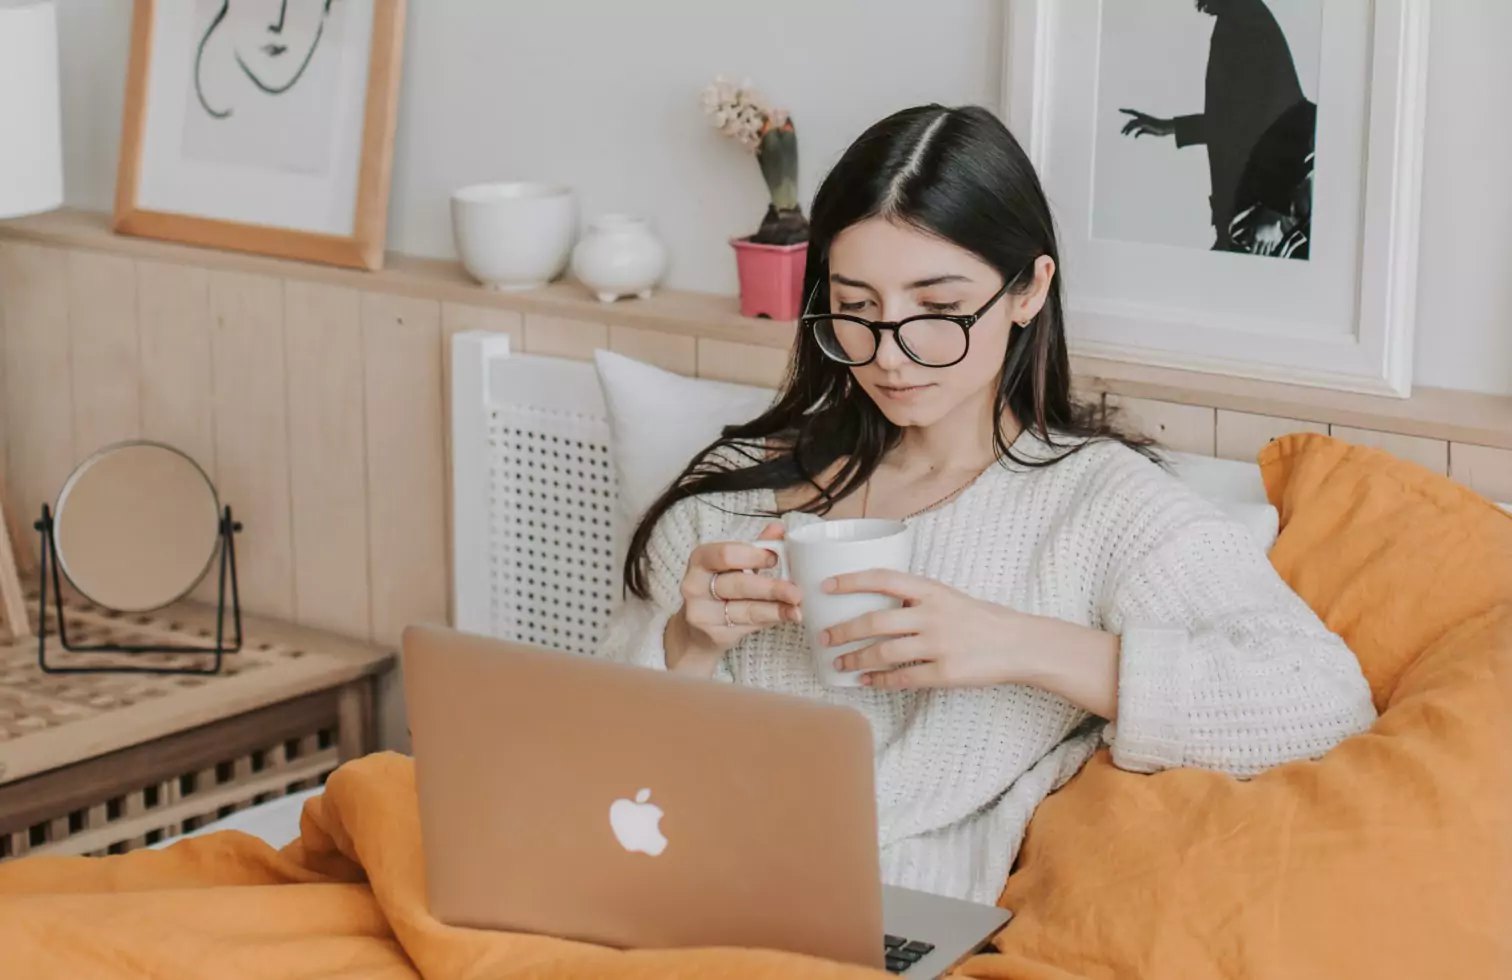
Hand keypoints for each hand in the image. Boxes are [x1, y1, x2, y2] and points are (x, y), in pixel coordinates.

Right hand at [675, 522, 801, 663]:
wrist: (694, 630)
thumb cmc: (717, 589)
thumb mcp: (731, 565)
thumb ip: (754, 548)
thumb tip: (778, 529)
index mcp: (700, 559)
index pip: (726, 555)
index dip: (753, 556)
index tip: (775, 558)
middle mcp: (695, 586)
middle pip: (738, 584)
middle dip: (770, 588)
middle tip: (795, 590)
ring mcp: (702, 613)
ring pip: (746, 609)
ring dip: (776, 608)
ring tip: (797, 608)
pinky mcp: (714, 635)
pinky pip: (748, 626)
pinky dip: (770, 619)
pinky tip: (787, 616)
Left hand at [820, 570, 1120, 715]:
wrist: (1019, 644)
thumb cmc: (981, 619)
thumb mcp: (948, 597)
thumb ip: (916, 600)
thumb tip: (875, 605)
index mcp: (932, 590)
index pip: (883, 578)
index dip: (850, 580)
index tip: (825, 586)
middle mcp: (932, 615)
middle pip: (875, 621)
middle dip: (843, 631)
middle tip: (823, 637)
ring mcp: (939, 645)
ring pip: (884, 653)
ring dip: (856, 659)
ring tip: (839, 663)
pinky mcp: (945, 672)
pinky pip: (903, 678)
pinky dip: (880, 681)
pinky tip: (866, 681)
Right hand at [1119, 109, 1174, 138]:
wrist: (1166, 128)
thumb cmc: (1158, 125)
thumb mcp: (1147, 123)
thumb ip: (1138, 122)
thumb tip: (1131, 123)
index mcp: (1142, 116)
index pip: (1131, 112)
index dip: (1125, 111)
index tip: (1119, 109)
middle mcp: (1142, 119)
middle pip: (1131, 122)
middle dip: (1126, 126)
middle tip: (1121, 132)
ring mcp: (1144, 124)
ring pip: (1134, 127)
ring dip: (1129, 130)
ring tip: (1125, 135)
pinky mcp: (1147, 129)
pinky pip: (1139, 131)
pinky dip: (1136, 134)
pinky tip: (1135, 137)